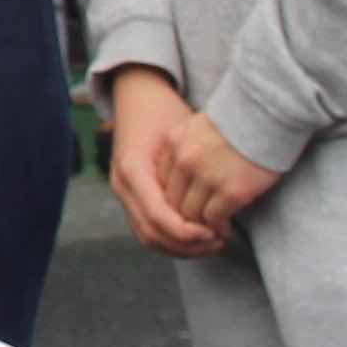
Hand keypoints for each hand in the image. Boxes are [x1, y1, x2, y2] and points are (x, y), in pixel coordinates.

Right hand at [104, 66, 222, 256]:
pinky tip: (196, 237)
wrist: (137, 98)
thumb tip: (224, 200)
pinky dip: (171, 240)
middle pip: (151, 234)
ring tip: (211, 243)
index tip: (216, 232)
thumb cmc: (164, 112)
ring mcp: (122, 192)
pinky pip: (146, 229)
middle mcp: (122, 185)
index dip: (188, 232)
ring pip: (147, 237)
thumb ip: (195, 167)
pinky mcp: (129, 196)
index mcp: (133, 169)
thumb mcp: (182, 133)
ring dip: (179, 247)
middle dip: (186, 245)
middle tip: (218, 242)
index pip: (159, 216)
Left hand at [162, 110, 281, 238]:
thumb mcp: (200, 125)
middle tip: (195, 225)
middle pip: (172, 200)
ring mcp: (206, 177)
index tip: (183, 204)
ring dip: (200, 225)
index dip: (172, 196)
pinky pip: (214, 218)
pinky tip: (224, 229)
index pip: (160, 180)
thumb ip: (186, 146)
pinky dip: (218, 227)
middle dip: (183, 215)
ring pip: (191, 213)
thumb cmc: (242, 118)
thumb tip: (184, 174)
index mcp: (174, 142)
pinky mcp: (231, 191)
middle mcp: (185, 161)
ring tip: (211, 230)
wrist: (272, 113)